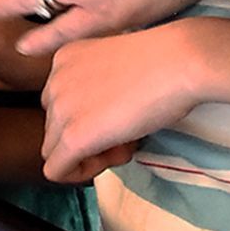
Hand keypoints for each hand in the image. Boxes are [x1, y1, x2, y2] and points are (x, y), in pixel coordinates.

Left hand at [42, 21, 214, 182]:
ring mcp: (60, 108)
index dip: (88, 117)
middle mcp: (54, 79)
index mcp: (64, 58)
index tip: (117, 115)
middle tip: (124, 133)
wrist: (176, 63)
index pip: (60, 103)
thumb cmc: (160, 60)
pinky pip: (57, 170)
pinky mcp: (73, 137)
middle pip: (55, 127)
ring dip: (88, 154)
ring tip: (124, 142)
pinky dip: (82, 172)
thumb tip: (96, 122)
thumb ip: (95, 88)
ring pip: (55, 150)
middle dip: (87, 137)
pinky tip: (114, 156)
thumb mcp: (115, 67)